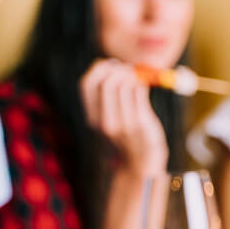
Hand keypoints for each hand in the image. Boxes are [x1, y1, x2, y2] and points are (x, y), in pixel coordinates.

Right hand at [79, 59, 168, 178]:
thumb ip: (106, 97)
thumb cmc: (125, 136)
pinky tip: (143, 88)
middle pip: (107, 81)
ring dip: (132, 76)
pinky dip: (141, 84)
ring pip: (124, 84)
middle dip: (119, 69)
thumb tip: (114, 66)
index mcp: (92, 118)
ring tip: (136, 80)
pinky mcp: (140, 122)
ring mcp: (123, 122)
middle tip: (127, 70)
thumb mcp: (108, 119)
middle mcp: (104, 121)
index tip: (110, 65)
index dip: (98, 68)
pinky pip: (139, 91)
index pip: (86, 84)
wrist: (140, 163)